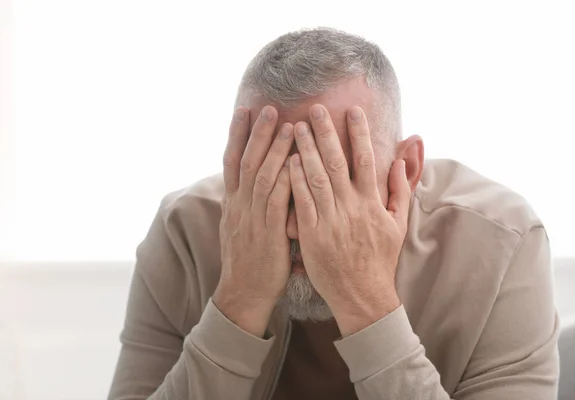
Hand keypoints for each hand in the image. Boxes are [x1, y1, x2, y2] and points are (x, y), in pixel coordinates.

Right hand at [214, 106, 293, 336]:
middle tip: (268, 107)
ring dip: (274, 149)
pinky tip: (296, 161)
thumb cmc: (248, 261)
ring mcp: (252, 218)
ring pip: (262, 176)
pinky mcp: (268, 232)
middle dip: (257, 133)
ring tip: (287, 125)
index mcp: (232, 204)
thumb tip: (251, 184)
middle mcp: (239, 206)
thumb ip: (246, 204)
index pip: (231, 162)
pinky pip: (277, 200)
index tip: (243, 111)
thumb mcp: (239, 228)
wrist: (242, 294)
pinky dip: (286, 178)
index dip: (237, 135)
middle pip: (247, 162)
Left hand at [289, 104, 410, 336]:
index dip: (359, 133)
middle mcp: (351, 207)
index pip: (366, 159)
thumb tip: (400, 161)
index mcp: (372, 203)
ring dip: (305, 150)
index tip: (352, 110)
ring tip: (295, 126)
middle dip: (326, 133)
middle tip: (315, 108)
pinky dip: (295, 180)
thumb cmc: (379, 259)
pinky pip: (302, 202)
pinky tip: (287, 161)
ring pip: (316, 178)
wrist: (362, 295)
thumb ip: (399, 191)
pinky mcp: (312, 234)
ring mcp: (331, 220)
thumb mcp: (398, 225)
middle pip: (337, 162)